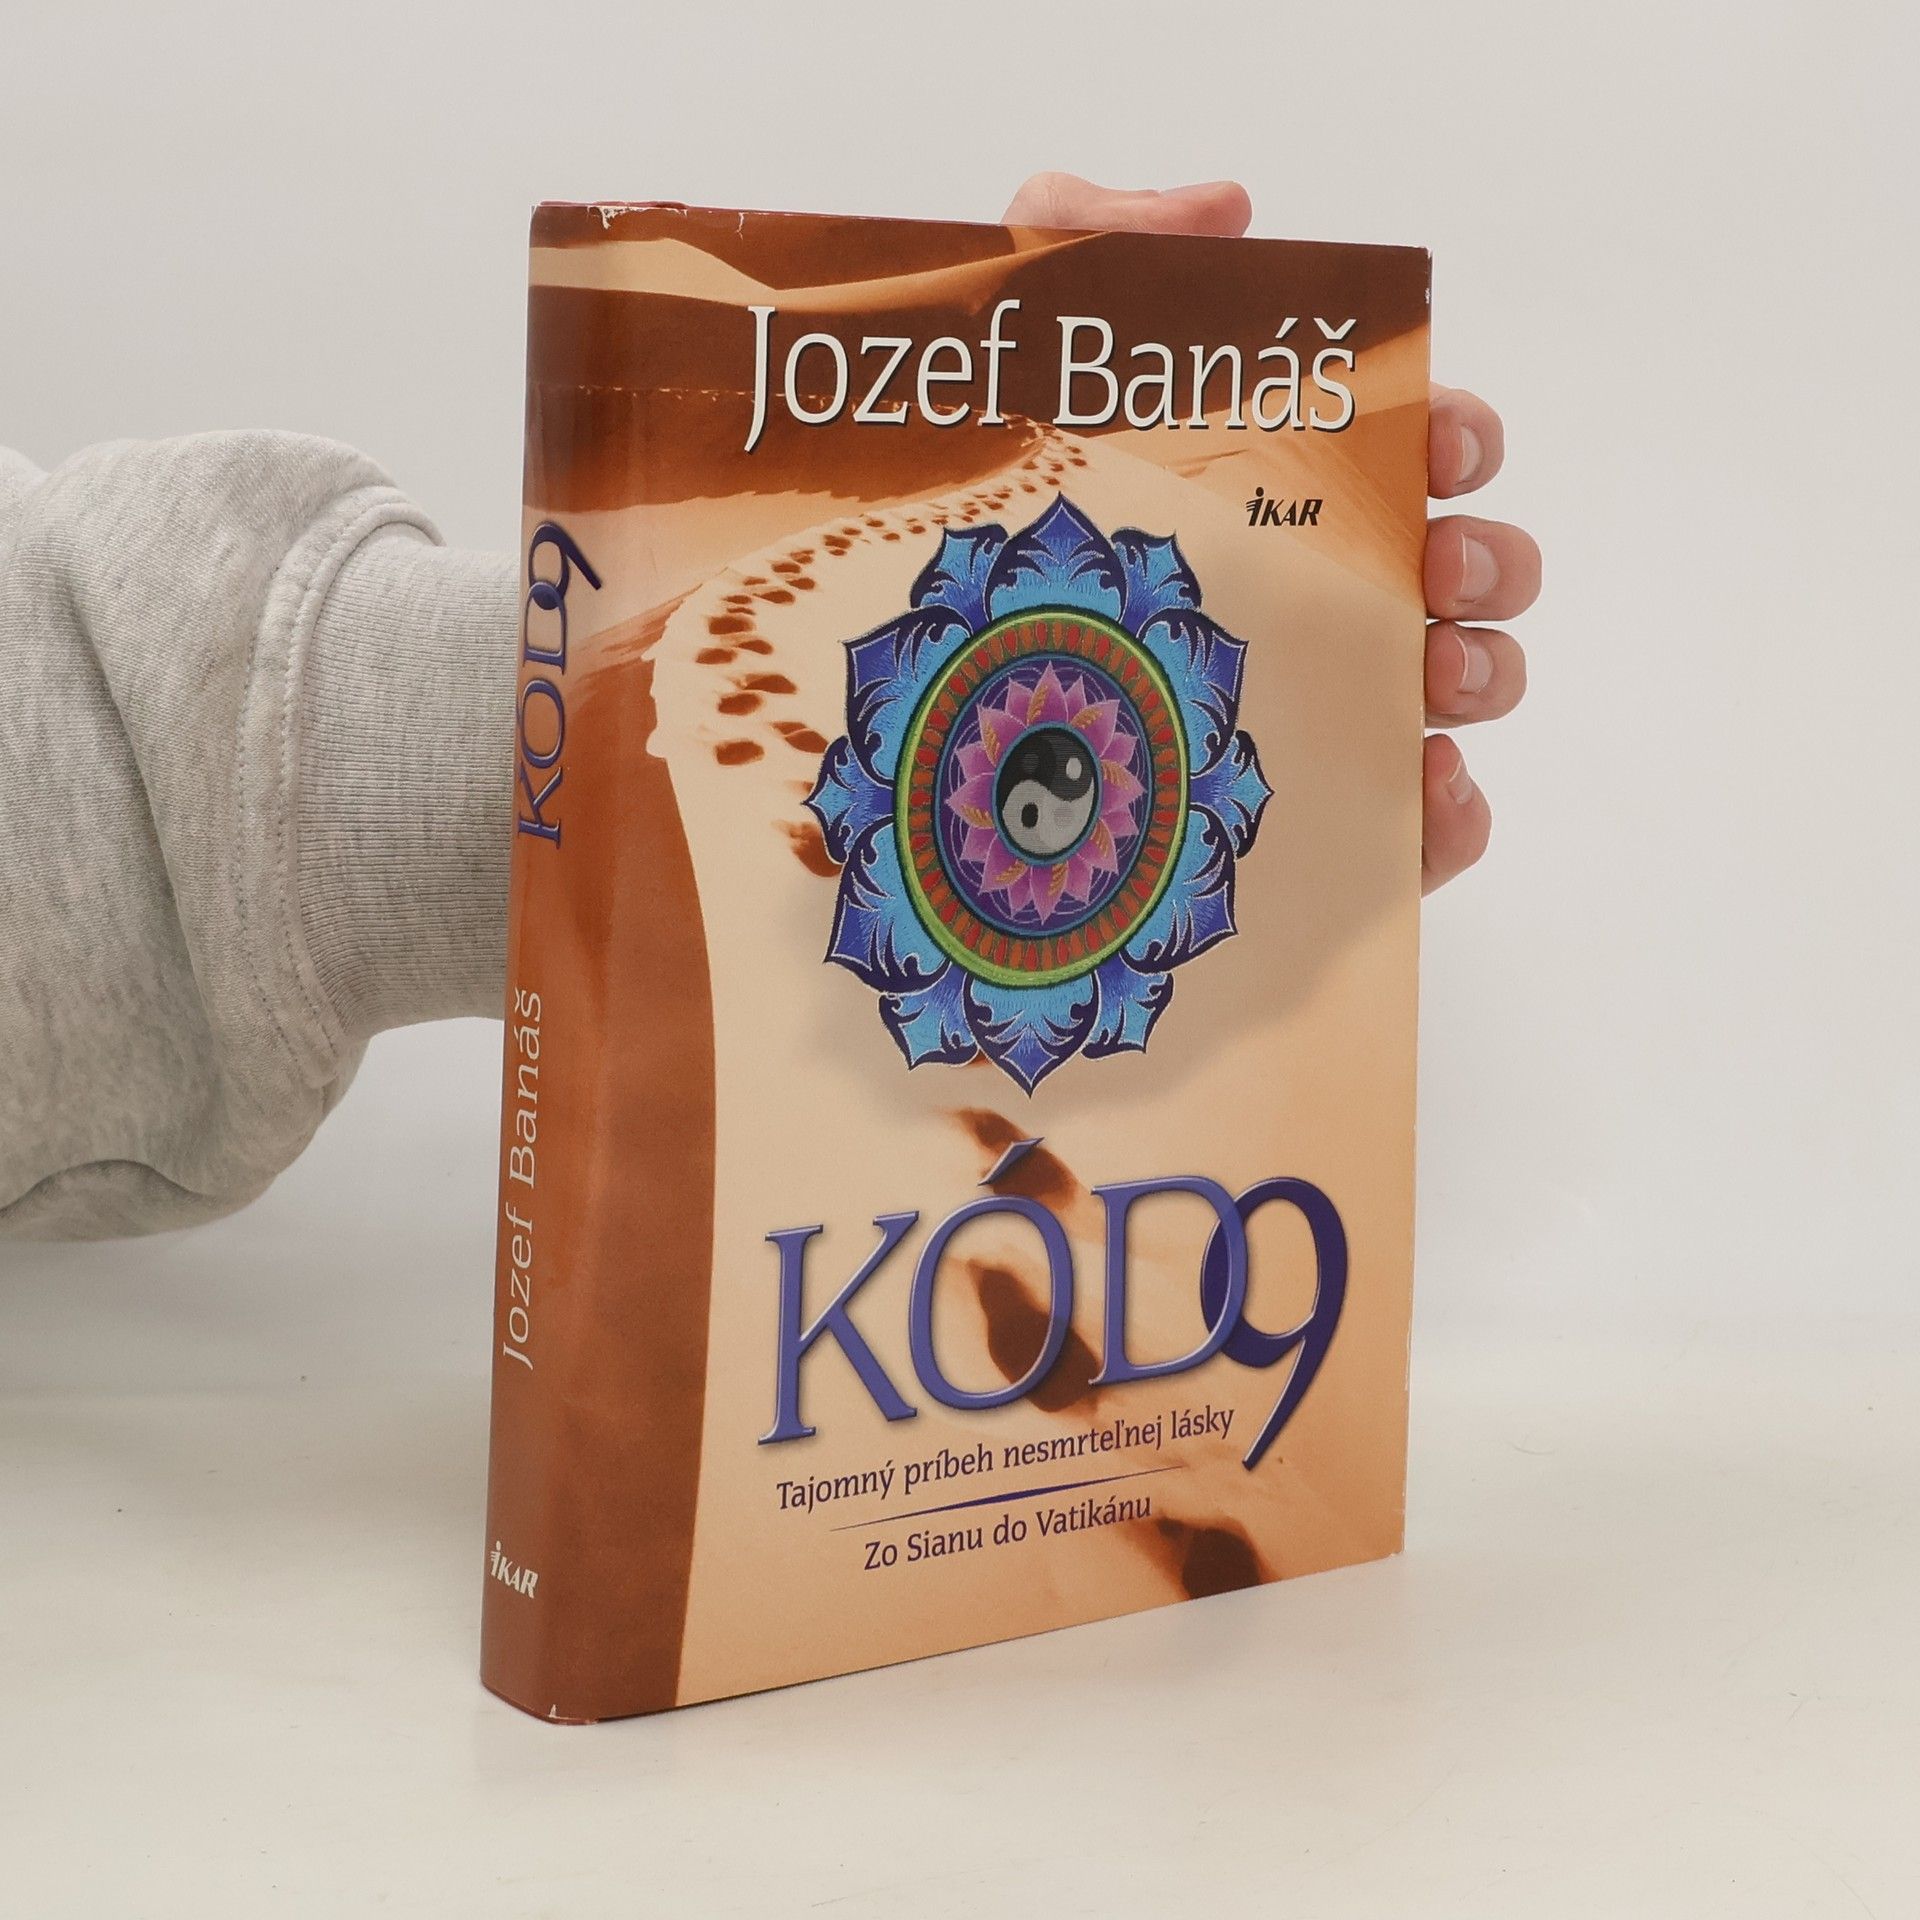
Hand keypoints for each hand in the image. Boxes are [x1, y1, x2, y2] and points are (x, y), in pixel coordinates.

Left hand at [1004, 173, 1539, 892]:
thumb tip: (1232, 208)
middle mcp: (1309, 594)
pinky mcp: (1288, 824)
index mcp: (1274, 487)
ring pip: (1456, 693)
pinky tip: (1426, 785)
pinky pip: (1406, 836)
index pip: (1411, 449)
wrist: (872, 673)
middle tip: (1439, 564)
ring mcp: (1309, 710)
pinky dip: (1447, 817)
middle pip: (1461, 572)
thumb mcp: (1004, 342)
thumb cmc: (957, 506)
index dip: (1455, 434)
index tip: (1442, 441)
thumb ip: (1093, 235)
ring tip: (1437, 672)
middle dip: (1485, 559)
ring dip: (1482, 674)